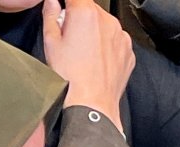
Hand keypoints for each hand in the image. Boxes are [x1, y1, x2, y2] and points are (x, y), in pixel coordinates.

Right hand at [42, 0, 134, 131]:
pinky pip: (116, 40)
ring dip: (94, 30)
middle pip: (91, 8)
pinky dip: (107, 44)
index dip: (68, 3)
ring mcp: (122, 37)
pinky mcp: (129, 52)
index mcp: (86, 13)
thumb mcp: (51, 41)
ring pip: (105, 24)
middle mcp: (108, 22)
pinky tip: (95, 59)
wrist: (92, 102)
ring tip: (83, 50)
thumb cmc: (71, 75)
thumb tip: (52, 3)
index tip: (63, 9)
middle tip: (69, 34)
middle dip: (79, 16)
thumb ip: (50, 14)